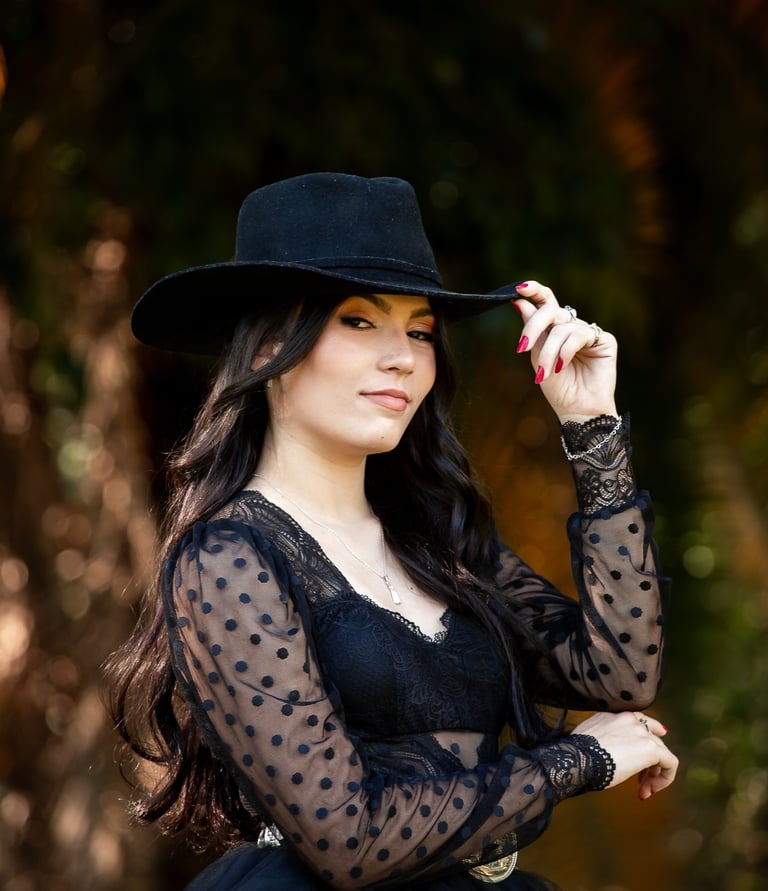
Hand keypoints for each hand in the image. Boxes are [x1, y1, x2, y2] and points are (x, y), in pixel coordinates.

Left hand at [512, 281, 617, 422]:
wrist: (576, 409)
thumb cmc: (557, 387)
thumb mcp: (537, 356)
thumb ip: (531, 329)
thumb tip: (519, 301)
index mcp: (555, 328)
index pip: (546, 302)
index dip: (534, 291)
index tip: (518, 289)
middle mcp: (572, 326)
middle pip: (551, 310)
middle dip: (533, 326)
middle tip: (522, 347)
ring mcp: (588, 332)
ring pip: (561, 328)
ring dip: (548, 351)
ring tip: (545, 372)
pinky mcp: (604, 339)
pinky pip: (579, 335)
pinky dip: (565, 351)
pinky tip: (561, 366)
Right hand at [572, 711, 678, 799]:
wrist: (577, 759)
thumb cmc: (576, 754)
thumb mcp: (590, 736)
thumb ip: (603, 736)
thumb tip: (608, 752)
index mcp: (613, 713)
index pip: (638, 722)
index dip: (641, 741)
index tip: (638, 758)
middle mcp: (630, 718)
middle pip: (651, 739)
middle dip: (647, 763)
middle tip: (638, 783)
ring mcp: (641, 732)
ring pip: (661, 751)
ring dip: (653, 774)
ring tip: (643, 790)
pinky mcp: (651, 748)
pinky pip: (670, 763)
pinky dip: (665, 778)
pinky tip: (651, 790)